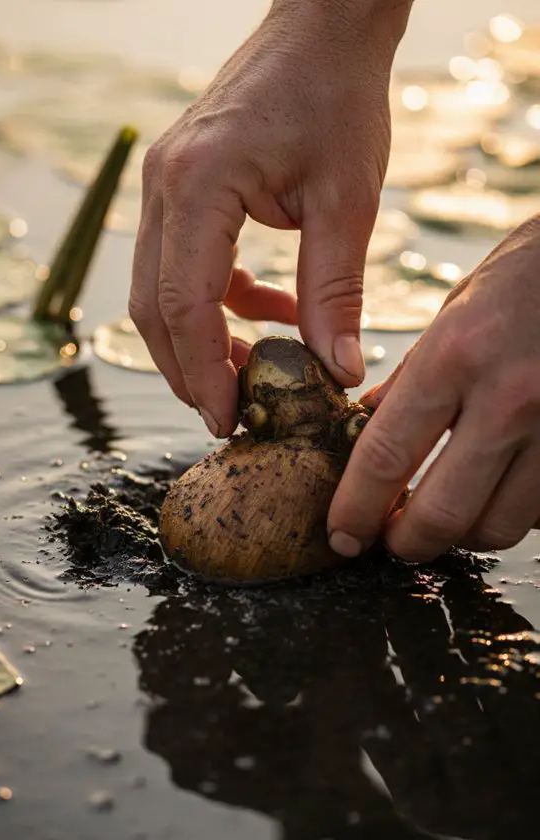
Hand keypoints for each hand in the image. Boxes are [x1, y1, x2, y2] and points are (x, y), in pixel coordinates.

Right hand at [130, 0, 410, 435]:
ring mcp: (165, 186)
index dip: (204, 372)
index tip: (229, 421)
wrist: (322, 30)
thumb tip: (337, 371)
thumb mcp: (347, 202)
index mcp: (198, 184)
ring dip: (201, 340)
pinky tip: (269, 310)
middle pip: (153, 306)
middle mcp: (164, 186)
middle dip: (189, 369)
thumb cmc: (337, 98)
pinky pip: (183, 266)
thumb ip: (336, 291)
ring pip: (159, 291)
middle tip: (231, 414)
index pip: (184, 303)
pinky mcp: (182, 191)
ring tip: (252, 373)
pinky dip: (219, 302)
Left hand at [328, 214, 539, 561]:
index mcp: (456, 355)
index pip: (387, 456)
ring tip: (445, 516)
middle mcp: (510, 398)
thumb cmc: (532, 273)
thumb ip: (413, 378)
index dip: (356, 509)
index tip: (342, 534)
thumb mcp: (456, 309)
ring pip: (498, 526)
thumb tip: (370, 431)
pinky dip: (511, 513)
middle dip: (406, 542)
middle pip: (443, 513)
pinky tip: (496, 492)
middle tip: (392, 541)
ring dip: (461, 534)